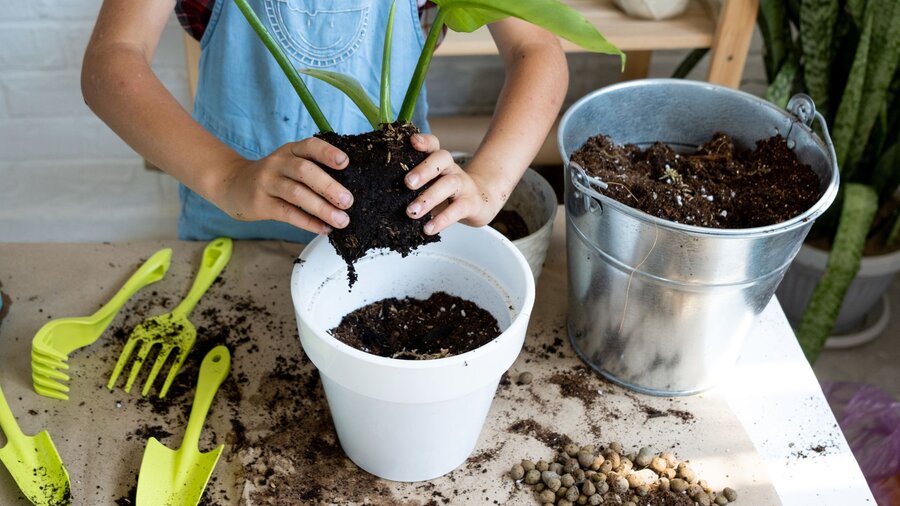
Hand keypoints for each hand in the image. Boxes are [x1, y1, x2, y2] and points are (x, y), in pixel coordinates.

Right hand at [215, 138, 353, 234]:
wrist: (233, 185)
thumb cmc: (273, 176)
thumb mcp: (289, 164)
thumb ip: (313, 170)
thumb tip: (348, 190)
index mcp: (290, 150)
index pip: (310, 146)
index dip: (328, 153)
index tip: (345, 163)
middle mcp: (278, 163)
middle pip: (305, 170)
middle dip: (329, 186)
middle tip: (348, 201)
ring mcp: (267, 182)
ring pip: (297, 193)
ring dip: (322, 208)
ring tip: (341, 220)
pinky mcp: (261, 203)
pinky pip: (288, 213)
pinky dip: (308, 222)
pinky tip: (323, 228)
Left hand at [403, 134, 501, 234]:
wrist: (480, 202)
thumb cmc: (447, 193)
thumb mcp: (431, 183)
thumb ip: (413, 184)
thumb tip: (380, 195)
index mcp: (439, 161)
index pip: (433, 144)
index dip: (424, 141)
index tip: (411, 141)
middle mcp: (451, 169)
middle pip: (442, 159)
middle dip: (424, 169)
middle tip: (407, 183)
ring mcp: (463, 185)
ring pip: (448, 184)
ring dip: (429, 197)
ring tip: (411, 212)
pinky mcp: (471, 203)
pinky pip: (457, 209)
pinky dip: (442, 220)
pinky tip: (428, 229)